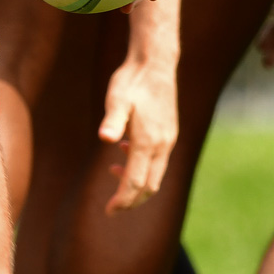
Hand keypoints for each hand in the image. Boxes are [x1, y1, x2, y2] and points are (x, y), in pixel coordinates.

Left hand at [99, 51, 177, 210]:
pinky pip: (158, 160)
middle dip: (131, 200)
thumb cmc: (132, 80)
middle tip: (113, 207)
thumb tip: (105, 138)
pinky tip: (125, 153)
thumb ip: (112, 120)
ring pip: (156, 174)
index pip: (135, 182)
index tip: (108, 211)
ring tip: (113, 174)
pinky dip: (143, 167)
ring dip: (137, 183)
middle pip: (149, 186)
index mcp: (147, 141)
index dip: (122, 200)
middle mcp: (162, 144)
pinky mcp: (169, 131)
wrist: (155, 62)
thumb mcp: (116, 98)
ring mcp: (168, 139)